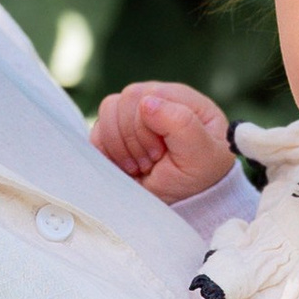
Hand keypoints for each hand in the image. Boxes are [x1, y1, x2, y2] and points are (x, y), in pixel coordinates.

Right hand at [92, 79, 234, 204]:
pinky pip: (97, 129)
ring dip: (120, 146)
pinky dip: (107, 152)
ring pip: (108, 110)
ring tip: (140, 165)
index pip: (151, 95)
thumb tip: (146, 103)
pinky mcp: (115, 130)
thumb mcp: (201, 154)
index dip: (147, 127)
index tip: (160, 154)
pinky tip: (126, 166)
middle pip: (126, 101)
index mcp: (182, 99)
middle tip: (150, 162)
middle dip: (134, 139)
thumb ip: (182, 123)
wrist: (183, 203)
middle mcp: (157, 100)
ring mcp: (134, 113)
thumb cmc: (198, 176)